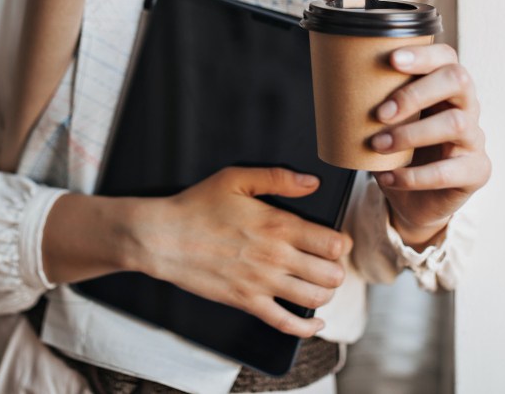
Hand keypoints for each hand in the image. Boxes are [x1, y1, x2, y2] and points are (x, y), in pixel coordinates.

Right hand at [137, 167, 352, 336]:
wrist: (164, 238)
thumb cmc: (197, 205)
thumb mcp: (235, 179)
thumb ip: (277, 178)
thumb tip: (312, 182)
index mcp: (278, 224)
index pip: (333, 243)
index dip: (341, 243)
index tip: (335, 241)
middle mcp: (276, 256)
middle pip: (331, 274)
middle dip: (336, 269)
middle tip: (328, 264)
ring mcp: (262, 283)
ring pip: (315, 298)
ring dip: (325, 293)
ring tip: (320, 284)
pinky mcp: (247, 302)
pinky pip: (286, 323)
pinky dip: (307, 327)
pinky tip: (314, 321)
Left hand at [369, 44, 490, 248]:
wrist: (416, 200)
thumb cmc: (400, 151)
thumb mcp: (387, 123)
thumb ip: (374, 103)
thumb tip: (333, 85)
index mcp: (445, 86)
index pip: (445, 57)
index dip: (422, 54)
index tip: (391, 60)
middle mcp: (467, 106)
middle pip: (457, 80)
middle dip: (416, 93)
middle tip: (380, 113)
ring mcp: (475, 138)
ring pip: (456, 123)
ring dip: (411, 133)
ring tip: (378, 145)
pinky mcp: (476, 171)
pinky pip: (449, 171)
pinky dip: (413, 176)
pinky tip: (388, 176)